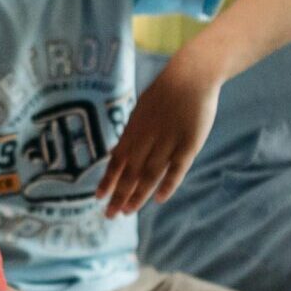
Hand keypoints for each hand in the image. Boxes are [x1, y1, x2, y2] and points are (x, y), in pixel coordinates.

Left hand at [97, 56, 217, 216]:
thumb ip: (131, 134)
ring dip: (138, 195)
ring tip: (128, 212)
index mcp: (134, 129)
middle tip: (110, 215)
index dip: (107, 180)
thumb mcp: (141, 111)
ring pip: (151, 175)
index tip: (98, 198)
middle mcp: (148, 138)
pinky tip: (158, 199)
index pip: (117, 160)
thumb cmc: (165, 93)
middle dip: (118, 195)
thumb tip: (117, 154)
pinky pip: (177, 169)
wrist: (192, 76)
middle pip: (130, 172)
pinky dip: (168, 185)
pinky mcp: (189, 144)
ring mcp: (168, 141)